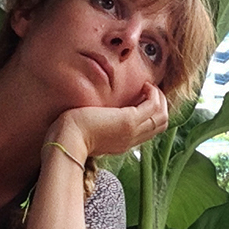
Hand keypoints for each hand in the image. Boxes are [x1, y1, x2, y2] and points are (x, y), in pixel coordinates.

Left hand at [46, 82, 168, 160]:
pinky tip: (144, 85)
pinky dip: (153, 94)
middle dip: (160, 104)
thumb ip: (99, 124)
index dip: (152, 113)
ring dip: (159, 98)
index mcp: (123, 143)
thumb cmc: (70, 135)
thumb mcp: (90, 130)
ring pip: (162, 116)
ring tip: (148, 87)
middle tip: (149, 90)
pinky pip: (153, 106)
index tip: (143, 98)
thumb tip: (97, 114)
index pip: (149, 130)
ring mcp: (132, 131)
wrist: (66, 142)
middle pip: (161, 124)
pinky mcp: (129, 121)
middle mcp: (132, 139)